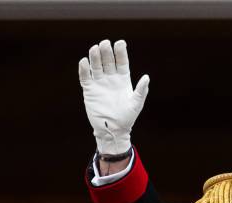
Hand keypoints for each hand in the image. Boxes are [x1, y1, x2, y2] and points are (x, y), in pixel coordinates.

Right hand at [78, 39, 149, 154]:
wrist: (113, 130)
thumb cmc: (127, 118)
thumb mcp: (136, 104)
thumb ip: (141, 91)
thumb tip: (147, 77)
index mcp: (123, 79)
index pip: (121, 62)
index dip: (121, 52)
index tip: (120, 42)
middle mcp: (111, 78)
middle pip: (108, 61)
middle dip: (107, 52)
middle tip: (105, 43)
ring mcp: (99, 83)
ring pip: (96, 66)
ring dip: (95, 57)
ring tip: (95, 48)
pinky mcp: (89, 89)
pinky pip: (85, 77)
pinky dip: (84, 69)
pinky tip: (84, 61)